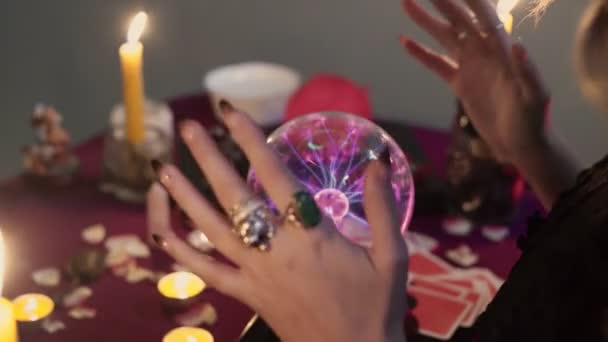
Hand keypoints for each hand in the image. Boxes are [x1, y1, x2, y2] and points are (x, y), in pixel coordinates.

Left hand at [147, 104, 407, 341]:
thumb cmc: (376, 306)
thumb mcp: (392, 256)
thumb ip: (382, 207)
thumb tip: (376, 161)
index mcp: (312, 236)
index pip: (275, 177)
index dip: (251, 140)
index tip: (230, 111)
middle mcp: (276, 251)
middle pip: (234, 198)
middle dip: (208, 159)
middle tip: (188, 128)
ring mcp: (255, 274)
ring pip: (209, 231)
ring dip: (183, 198)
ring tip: (161, 169)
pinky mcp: (246, 295)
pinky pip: (205, 272)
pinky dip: (178, 252)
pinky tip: (158, 229)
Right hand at [401, 0, 549, 163]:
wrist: (519, 143)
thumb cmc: (533, 119)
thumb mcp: (534, 97)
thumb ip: (528, 72)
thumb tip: (518, 45)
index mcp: (502, 50)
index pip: (484, 17)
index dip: (470, 1)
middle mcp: (485, 52)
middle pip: (460, 20)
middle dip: (443, 3)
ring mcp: (470, 66)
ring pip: (445, 37)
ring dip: (426, 21)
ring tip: (407, 3)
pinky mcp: (460, 82)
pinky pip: (437, 63)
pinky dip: (421, 53)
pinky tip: (405, 41)